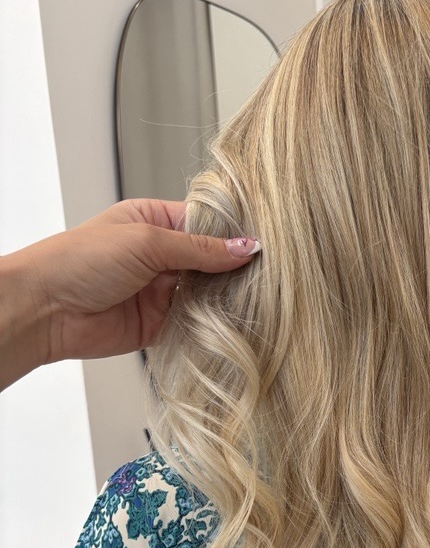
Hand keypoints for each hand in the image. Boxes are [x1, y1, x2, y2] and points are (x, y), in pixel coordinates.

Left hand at [0, 198, 259, 390]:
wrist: (45, 309)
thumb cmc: (78, 261)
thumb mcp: (146, 242)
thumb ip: (198, 248)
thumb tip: (244, 248)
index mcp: (154, 221)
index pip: (206, 224)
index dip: (232, 234)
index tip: (262, 245)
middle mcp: (160, 256)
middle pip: (211, 261)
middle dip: (233, 269)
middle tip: (266, 276)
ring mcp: (161, 291)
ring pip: (207, 294)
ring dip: (225, 299)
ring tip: (255, 300)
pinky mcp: (160, 325)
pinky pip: (195, 325)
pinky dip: (211, 326)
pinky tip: (231, 323)